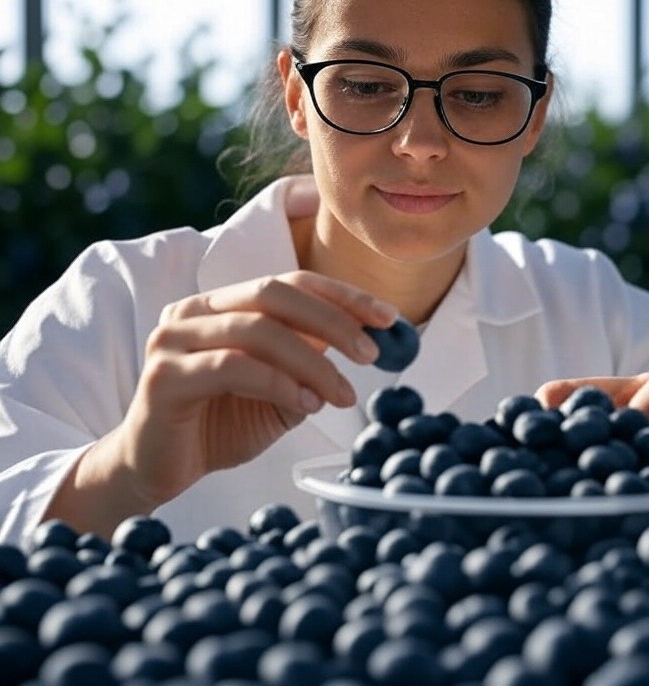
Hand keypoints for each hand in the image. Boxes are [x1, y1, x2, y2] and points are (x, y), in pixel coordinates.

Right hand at [110, 271, 396, 508]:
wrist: (156, 470)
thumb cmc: (219, 425)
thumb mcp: (280, 390)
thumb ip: (311, 362)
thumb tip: (366, 339)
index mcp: (223, 304)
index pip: (292, 282)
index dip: (343, 295)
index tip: (389, 318)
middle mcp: (195, 310)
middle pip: (275, 293)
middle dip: (333, 320)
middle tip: (371, 354)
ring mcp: (174, 339)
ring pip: (258, 330)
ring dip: (313, 363)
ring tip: (343, 395)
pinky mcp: (165, 375)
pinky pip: (234, 367)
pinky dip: (280, 383)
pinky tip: (307, 406)